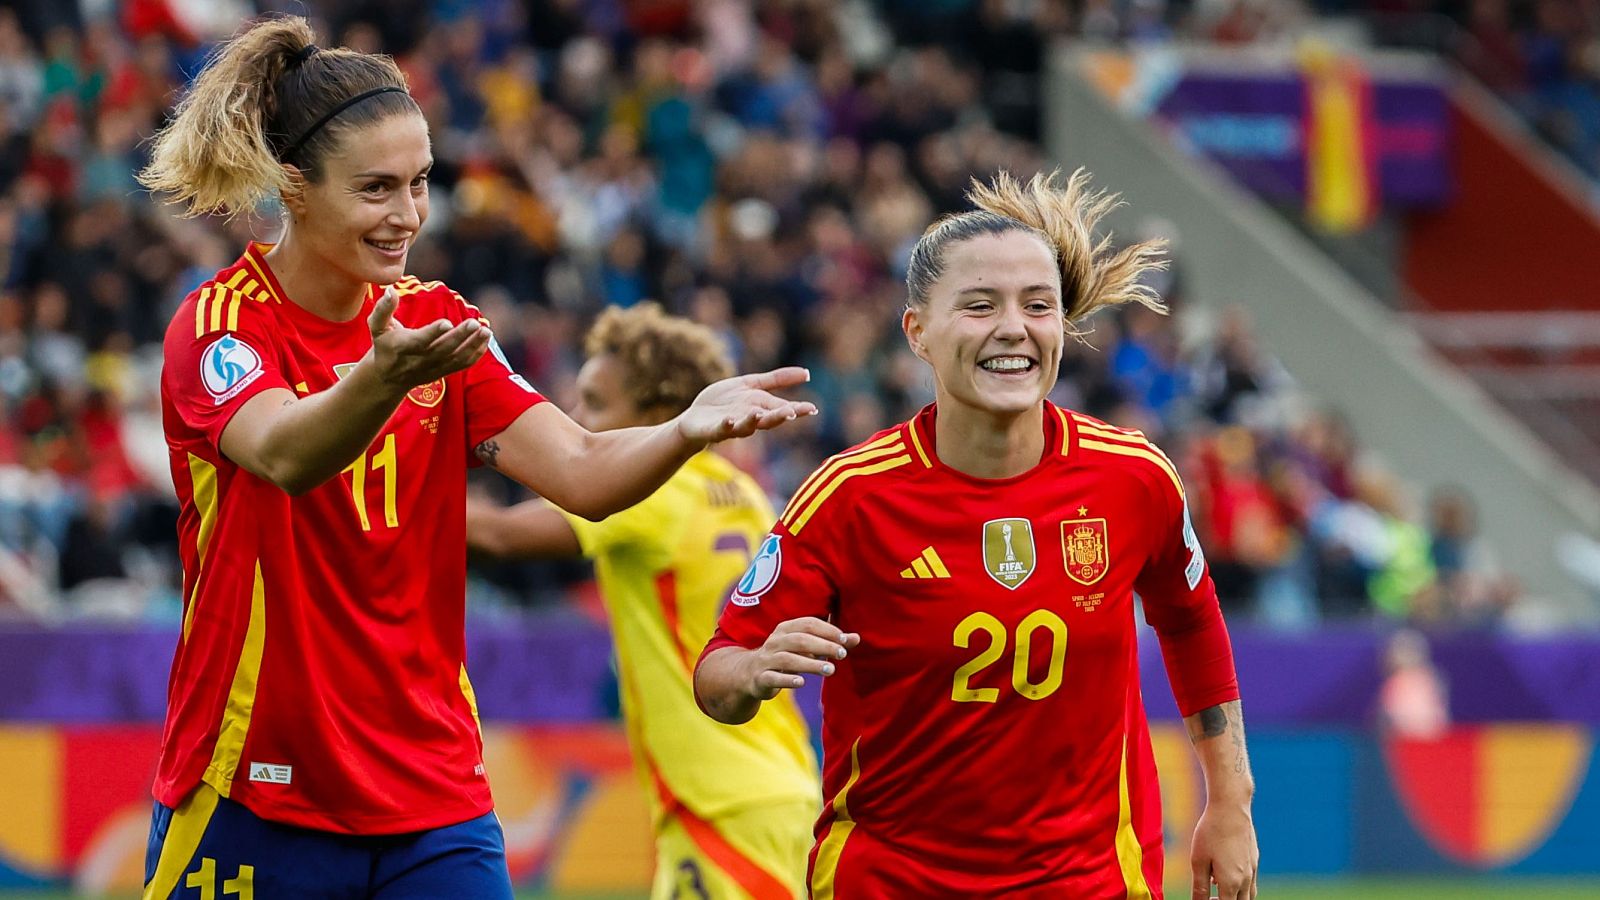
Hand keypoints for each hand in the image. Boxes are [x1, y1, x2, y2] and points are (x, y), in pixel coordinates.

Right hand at [367, 287, 491, 389]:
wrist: (388, 378)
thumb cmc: (384, 345)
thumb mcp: (377, 327)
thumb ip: (383, 309)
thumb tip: (390, 290)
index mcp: (403, 347)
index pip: (420, 340)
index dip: (433, 332)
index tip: (447, 322)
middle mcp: (420, 359)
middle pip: (443, 349)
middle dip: (460, 336)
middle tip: (474, 323)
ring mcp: (434, 367)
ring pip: (456, 358)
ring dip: (472, 345)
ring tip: (485, 330)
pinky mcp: (444, 371)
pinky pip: (462, 364)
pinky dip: (476, 353)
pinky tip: (485, 339)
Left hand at [676, 367, 817, 445]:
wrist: (695, 418)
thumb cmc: (725, 403)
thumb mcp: (752, 385)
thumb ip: (777, 380)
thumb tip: (807, 372)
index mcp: (759, 407)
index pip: (781, 408)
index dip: (797, 409)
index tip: (812, 409)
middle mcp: (749, 418)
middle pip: (767, 419)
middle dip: (779, 416)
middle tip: (792, 413)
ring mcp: (732, 425)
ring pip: (746, 426)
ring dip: (753, 421)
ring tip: (759, 414)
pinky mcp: (714, 429)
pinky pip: (721, 429)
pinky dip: (727, 426)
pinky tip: (730, 420)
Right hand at [742, 617, 859, 700]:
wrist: (749, 675)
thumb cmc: (785, 657)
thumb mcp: (805, 648)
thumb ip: (830, 642)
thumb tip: (856, 638)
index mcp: (785, 629)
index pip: (808, 624)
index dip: (827, 630)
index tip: (845, 640)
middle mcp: (774, 642)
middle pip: (799, 640)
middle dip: (822, 646)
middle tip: (842, 654)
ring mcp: (766, 660)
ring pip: (787, 659)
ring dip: (810, 664)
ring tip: (830, 670)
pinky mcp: (761, 678)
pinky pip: (773, 678)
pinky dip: (787, 679)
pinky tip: (802, 682)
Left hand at [1190, 800, 1257, 899]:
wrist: (1231, 808)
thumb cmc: (1211, 833)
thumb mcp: (1198, 861)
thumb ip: (1199, 887)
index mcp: (1231, 883)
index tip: (1205, 899)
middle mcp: (1246, 879)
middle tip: (1210, 895)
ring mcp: (1253, 868)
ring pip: (1249, 894)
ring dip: (1235, 895)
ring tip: (1216, 884)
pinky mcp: (1254, 858)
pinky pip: (1251, 880)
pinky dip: (1240, 883)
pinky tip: (1225, 869)